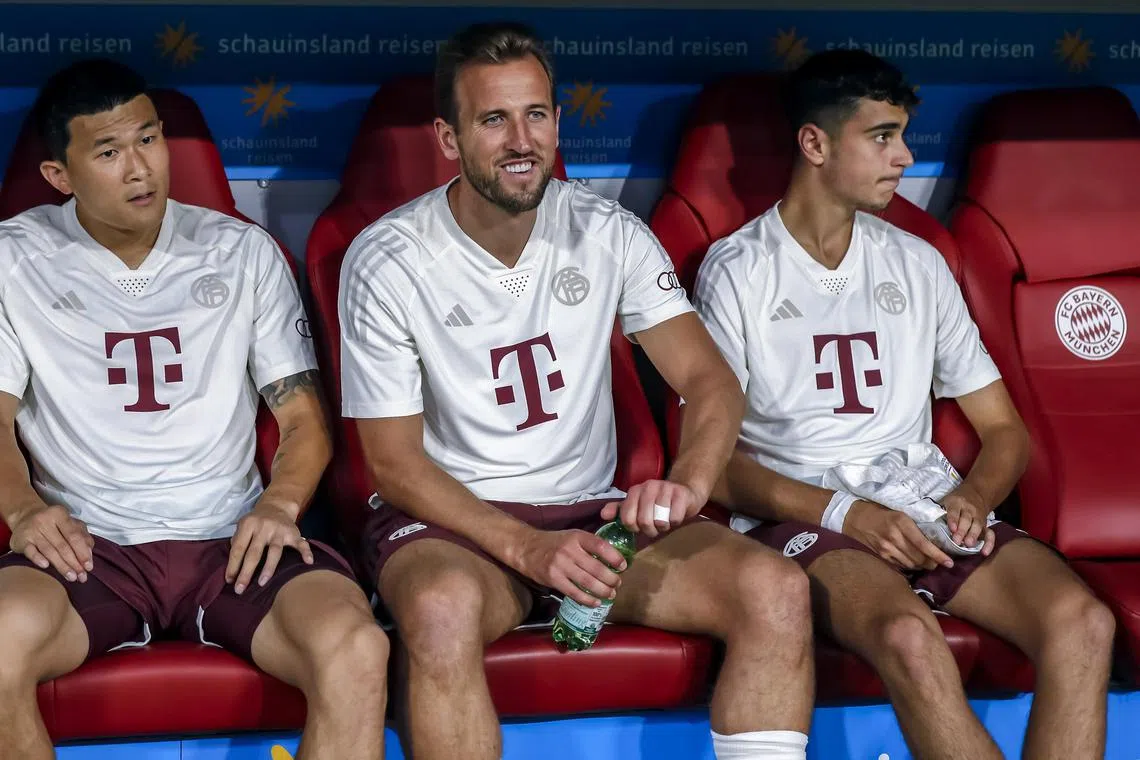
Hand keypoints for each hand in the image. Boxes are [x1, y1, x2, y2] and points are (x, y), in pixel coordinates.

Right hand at [7, 503, 93, 582]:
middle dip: (74, 563)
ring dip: (61, 566)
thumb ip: (82, 536)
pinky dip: (38, 559)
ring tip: (71, 577)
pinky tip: (46, 566)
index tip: (89, 567)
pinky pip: (30, 551)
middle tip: (82, 577)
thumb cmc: (53, 524)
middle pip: (63, 546)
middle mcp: (45, 521)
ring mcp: (32, 530)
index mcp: (60, 514)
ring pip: (49, 551)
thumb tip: (89, 554)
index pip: (74, 536)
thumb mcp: (70, 523)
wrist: (25, 517)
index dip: (83, 552)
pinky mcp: (21, 540)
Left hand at [226, 502, 311, 593]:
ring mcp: (279, 530)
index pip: (238, 548)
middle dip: (246, 572)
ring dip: (268, 568)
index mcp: (248, 525)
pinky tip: (308, 562)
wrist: (276, 506)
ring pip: (274, 551)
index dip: (232, 566)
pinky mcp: (293, 533)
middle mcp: (263, 527)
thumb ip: (237, 542)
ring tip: (262, 583)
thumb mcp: (243, 526)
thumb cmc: (256, 522)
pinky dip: (306, 552)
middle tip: (240, 589)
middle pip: (254, 553)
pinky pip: (301, 543)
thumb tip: (233, 567)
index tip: (229, 581)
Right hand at [512, 527, 627, 607]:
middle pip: (597, 568)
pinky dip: (587, 599)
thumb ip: (588, 545)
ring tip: (611, 594)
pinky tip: (596, 602)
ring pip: (588, 582)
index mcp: (577, 537)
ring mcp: (561, 565)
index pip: (601, 546)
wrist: (526, 547)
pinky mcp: (553, 579)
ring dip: (603, 591)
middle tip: (618, 583)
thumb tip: (611, 558)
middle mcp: (569, 550)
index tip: (623, 566)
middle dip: (611, 579)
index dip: (615, 557)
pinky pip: (574, 592)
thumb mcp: (571, 536)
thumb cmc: (553, 542)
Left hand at [599, 479, 701, 537]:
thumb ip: (619, 510)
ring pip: (660, 521)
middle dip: (650, 530)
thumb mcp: (636, 505)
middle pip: (644, 521)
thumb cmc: (658, 503)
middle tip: (655, 527)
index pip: (627, 518)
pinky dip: (675, 522)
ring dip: (663, 527)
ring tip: (665, 521)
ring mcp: (666, 488)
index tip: (640, 527)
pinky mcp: (681, 493)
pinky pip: (675, 518)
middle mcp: (649, 486)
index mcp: (635, 490)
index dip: (634, 528)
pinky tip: (675, 516)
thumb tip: (603, 515)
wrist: (685, 492)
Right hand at [844, 500, 954, 570]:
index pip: (924, 544)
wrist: (854, 517)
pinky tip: (911, 562)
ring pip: (911, 564)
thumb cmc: (880, 513)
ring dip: (921, 566)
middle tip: (938, 563)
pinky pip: (900, 566)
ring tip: (925, 562)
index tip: (949, 562)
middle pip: (919, 558)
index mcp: (901, 522)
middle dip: (932, 563)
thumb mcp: (899, 514)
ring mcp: (886, 548)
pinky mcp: (880, 555)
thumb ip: (914, 526)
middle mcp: (894, 537)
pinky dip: (909, 566)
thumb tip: (933, 540)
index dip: (938, 556)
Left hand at [942, 484, 995, 555]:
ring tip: (968, 545)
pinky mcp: (986, 524)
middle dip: (962, 531)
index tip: (951, 529)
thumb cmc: (954, 502)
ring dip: (973, 536)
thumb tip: (926, 526)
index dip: (953, 519)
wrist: (975, 493)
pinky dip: (989, 543)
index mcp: (956, 502)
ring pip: (977, 526)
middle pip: (966, 520)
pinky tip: (984, 552)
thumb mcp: (946, 501)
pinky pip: (990, 533)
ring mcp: (978, 517)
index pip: (954, 511)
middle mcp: (969, 509)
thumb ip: (938, 511)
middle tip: (957, 541)